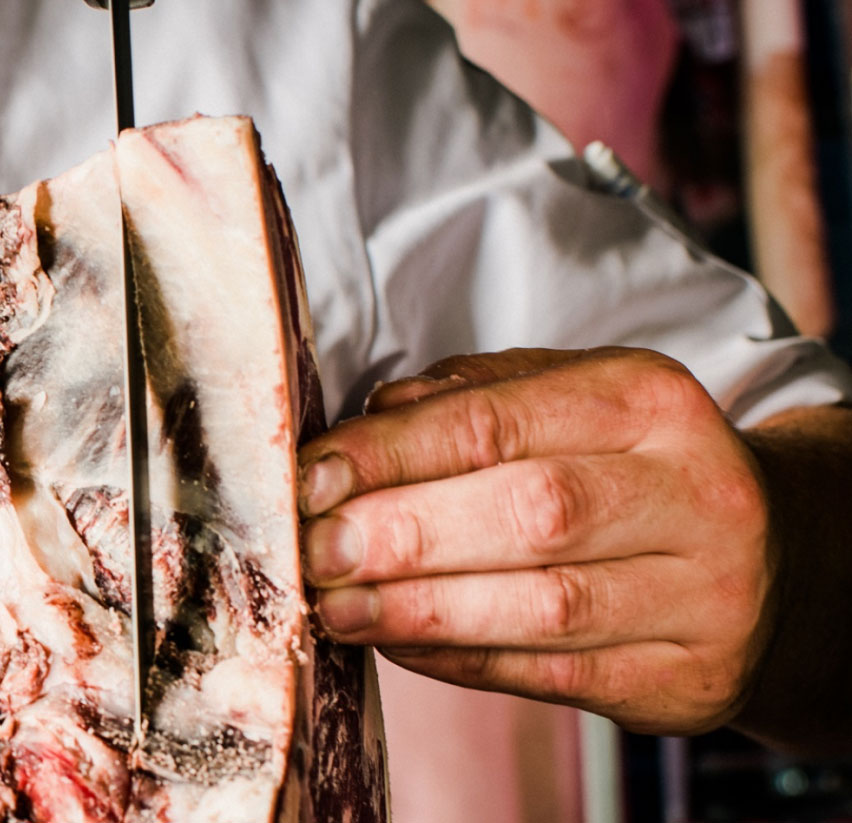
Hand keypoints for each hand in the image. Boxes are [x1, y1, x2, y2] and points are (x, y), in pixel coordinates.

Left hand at [299, 347, 774, 733]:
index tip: (313, 478)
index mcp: (648, 399)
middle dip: (403, 534)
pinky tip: (399, 644)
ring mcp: (703, 594)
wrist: (766, 556)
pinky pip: (556, 677)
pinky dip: (462, 660)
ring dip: (420, 609)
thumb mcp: (566, 401)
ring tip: (339, 606)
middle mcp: (692, 491)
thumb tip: (363, 427)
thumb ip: (467, 399)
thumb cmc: (625, 466)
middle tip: (317, 550)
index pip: (499, 421)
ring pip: (545, 605)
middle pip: (530, 512)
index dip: (393, 454)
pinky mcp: (688, 679)